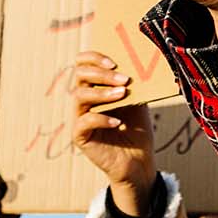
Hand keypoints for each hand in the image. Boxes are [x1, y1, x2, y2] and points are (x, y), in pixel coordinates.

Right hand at [72, 51, 157, 215]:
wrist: (138, 159)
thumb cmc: (136, 127)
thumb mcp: (137, 99)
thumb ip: (131, 83)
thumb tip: (135, 62)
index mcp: (94, 86)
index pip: (82, 63)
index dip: (94, 58)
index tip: (114, 62)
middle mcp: (83, 99)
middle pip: (80, 75)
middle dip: (102, 74)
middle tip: (123, 79)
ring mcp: (79, 117)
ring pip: (79, 96)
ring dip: (102, 93)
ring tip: (122, 95)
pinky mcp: (79, 136)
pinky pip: (84, 122)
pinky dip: (101, 119)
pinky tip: (118, 122)